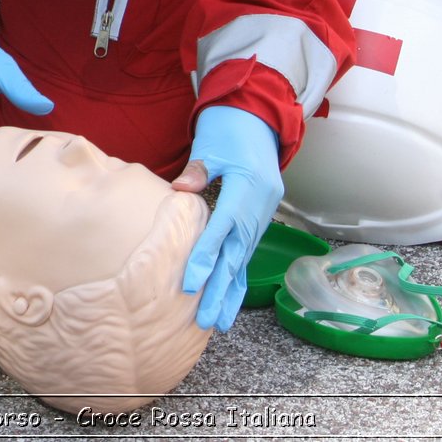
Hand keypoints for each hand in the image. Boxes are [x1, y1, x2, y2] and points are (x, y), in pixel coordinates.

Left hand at [171, 106, 281, 331]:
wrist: (258, 119)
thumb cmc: (230, 129)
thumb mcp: (213, 145)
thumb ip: (199, 170)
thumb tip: (180, 189)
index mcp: (248, 190)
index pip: (223, 231)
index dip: (205, 258)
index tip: (189, 283)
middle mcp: (258, 209)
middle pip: (236, 255)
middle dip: (219, 290)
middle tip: (203, 320)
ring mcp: (262, 216)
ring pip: (243, 260)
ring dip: (230, 292)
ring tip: (217, 322)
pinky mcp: (258, 219)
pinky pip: (246, 252)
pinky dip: (237, 278)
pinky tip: (228, 300)